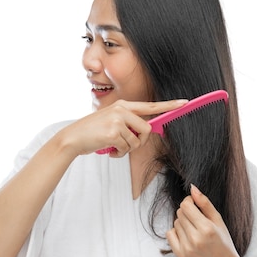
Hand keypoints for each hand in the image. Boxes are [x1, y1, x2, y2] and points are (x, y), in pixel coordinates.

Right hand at [61, 99, 187, 157]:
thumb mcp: (110, 122)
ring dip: (126, 149)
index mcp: (123, 105)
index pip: (150, 105)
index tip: (184, 102)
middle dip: (139, 142)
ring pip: (137, 141)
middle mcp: (122, 109)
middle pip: (146, 129)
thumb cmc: (92, 133)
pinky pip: (126, 148)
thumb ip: (127, 124)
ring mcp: (118, 120)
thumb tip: (146, 132)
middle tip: (125, 145)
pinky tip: (109, 150)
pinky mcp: (114, 132)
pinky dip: (119, 154)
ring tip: (113, 147)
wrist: (72, 138)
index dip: (169, 105)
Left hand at [166, 184, 241, 256]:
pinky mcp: (180, 255)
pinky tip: (187, 237)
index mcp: (207, 229)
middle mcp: (195, 239)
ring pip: (175, 223)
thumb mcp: (218, 220)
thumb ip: (204, 203)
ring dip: (183, 223)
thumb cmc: (222, 240)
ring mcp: (187, 248)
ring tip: (195, 231)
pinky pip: (170, 234)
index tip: (194, 204)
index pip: (186, 206)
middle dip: (187, 212)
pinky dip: (176, 232)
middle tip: (197, 220)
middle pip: (180, 213)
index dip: (189, 201)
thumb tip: (192, 187)